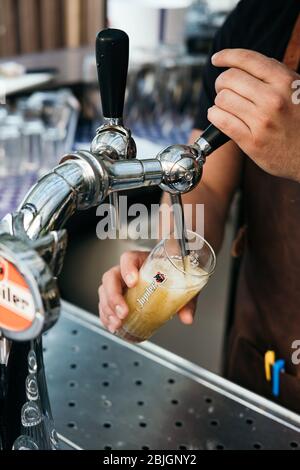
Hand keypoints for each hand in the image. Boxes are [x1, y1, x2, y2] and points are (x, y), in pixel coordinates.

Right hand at [98, 251, 196, 332]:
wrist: (170, 281)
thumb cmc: (172, 278)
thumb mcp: (181, 287)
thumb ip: (186, 301)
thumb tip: (187, 318)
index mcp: (141, 261)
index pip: (128, 258)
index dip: (127, 269)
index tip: (133, 282)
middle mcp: (126, 271)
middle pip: (111, 277)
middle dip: (113, 296)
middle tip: (123, 312)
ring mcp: (119, 284)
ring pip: (104, 291)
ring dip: (108, 309)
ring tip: (117, 323)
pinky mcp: (116, 297)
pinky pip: (104, 304)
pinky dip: (106, 316)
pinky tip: (113, 325)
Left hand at [208, 49, 299, 182]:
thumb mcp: (298, 90)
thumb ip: (276, 76)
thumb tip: (245, 64)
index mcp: (285, 81)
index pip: (248, 59)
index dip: (227, 56)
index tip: (217, 59)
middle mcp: (273, 99)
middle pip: (229, 79)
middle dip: (221, 82)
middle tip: (224, 89)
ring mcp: (262, 122)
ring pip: (222, 99)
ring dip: (219, 101)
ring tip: (226, 106)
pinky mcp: (252, 142)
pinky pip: (221, 121)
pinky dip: (214, 116)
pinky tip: (218, 116)